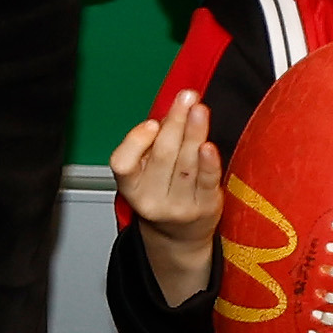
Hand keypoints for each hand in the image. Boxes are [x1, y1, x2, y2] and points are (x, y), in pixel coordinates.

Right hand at [111, 90, 221, 306]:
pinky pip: (207, 181)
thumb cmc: (163, 189)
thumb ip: (154, 140)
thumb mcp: (146, 170)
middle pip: (162, 156)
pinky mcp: (204, 208)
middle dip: (175, 123)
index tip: (151, 124)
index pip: (123, 164)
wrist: (180, 235)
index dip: (136, 142)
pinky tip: (209, 145)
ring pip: (185, 164)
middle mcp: (150, 199)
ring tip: (199, 109)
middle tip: (186, 97)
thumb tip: (175, 106)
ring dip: (194, 132)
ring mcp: (178, 206)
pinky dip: (208, 163)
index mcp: (130, 186)